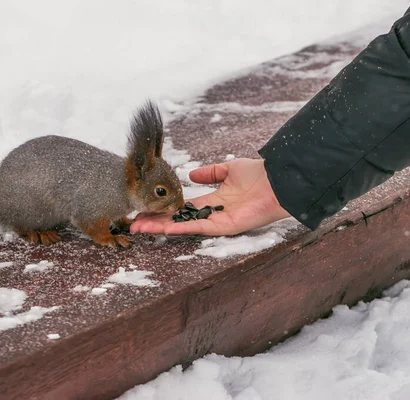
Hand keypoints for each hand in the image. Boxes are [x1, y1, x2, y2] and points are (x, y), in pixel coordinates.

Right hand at [130, 158, 289, 235]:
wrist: (277, 181)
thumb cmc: (258, 175)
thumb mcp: (229, 169)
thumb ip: (210, 173)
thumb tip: (190, 175)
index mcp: (211, 201)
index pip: (181, 208)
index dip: (162, 210)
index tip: (145, 210)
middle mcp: (210, 214)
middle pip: (176, 220)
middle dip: (154, 222)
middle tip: (133, 225)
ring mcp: (215, 222)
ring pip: (182, 227)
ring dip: (160, 228)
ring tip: (139, 228)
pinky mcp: (223, 227)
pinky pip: (197, 228)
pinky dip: (180, 229)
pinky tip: (164, 228)